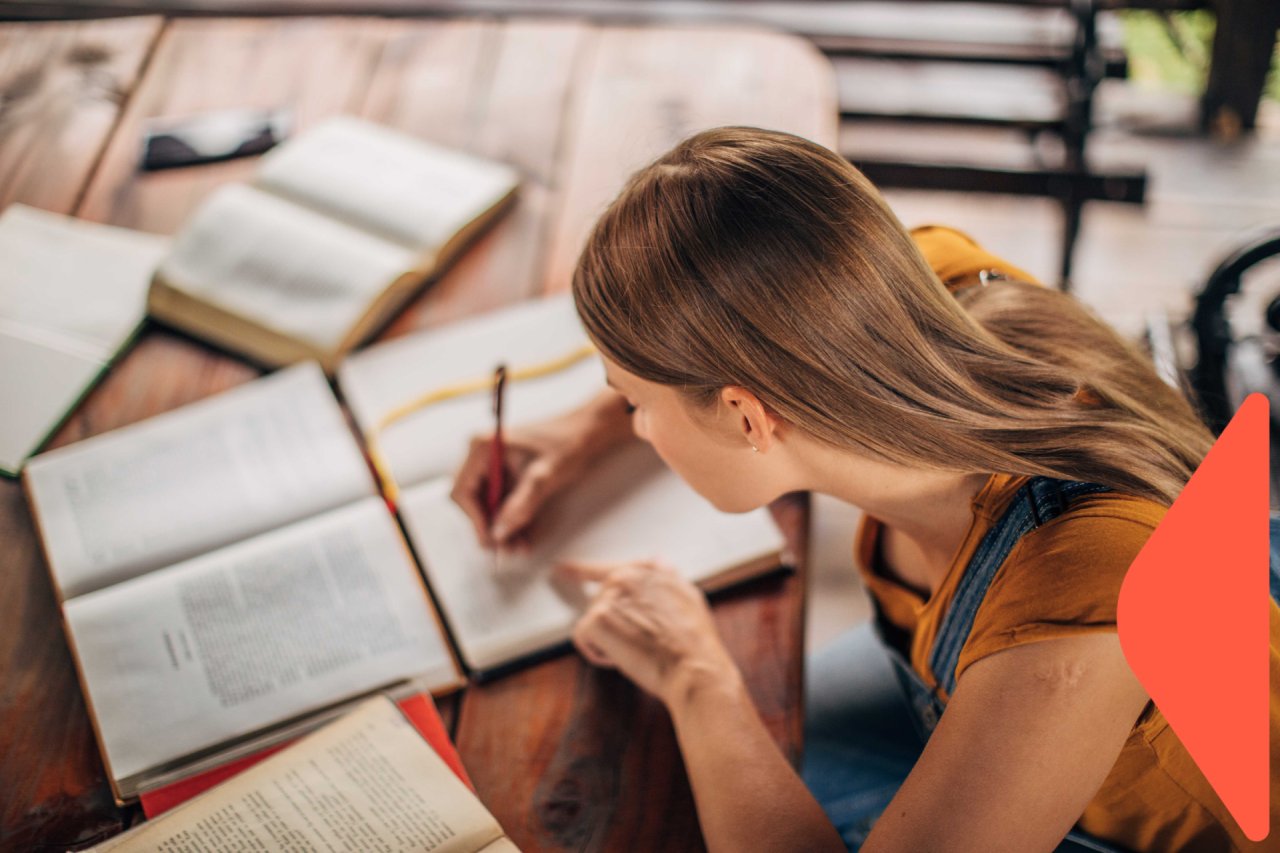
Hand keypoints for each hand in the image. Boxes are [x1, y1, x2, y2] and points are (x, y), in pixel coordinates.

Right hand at [450, 413, 589, 551]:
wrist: (587, 433)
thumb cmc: (566, 445)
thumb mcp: (543, 477)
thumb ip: (520, 505)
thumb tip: (498, 533)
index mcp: (482, 447)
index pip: (463, 491)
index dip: (475, 519)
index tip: (492, 539)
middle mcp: (482, 455)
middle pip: (473, 501)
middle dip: (490, 527)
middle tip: (506, 550)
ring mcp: (493, 465)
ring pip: (489, 505)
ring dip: (502, 528)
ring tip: (519, 548)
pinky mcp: (506, 474)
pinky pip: (502, 502)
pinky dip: (512, 519)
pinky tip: (524, 537)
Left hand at [557, 559, 739, 707]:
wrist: (694, 668)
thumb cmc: (694, 643)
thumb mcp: (688, 597)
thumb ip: (667, 578)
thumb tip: (657, 558)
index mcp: (646, 571)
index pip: (608, 569)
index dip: (584, 571)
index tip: (563, 569)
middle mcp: (626, 576)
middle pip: (601, 603)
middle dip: (614, 627)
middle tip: (641, 644)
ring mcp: (610, 596)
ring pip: (594, 622)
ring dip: (610, 641)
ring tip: (639, 650)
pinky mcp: (598, 618)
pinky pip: (583, 638)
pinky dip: (598, 654)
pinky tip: (622, 658)